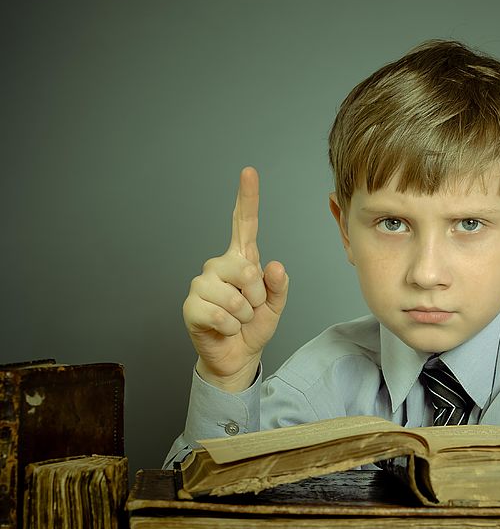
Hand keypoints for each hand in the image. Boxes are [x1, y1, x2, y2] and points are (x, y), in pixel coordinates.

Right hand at [182, 167, 288, 390]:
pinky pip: (221, 315)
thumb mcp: (276, 305)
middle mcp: (218, 266)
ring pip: (234, 296)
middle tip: (252, 307)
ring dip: (245, 314)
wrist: (238, 357)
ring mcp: (202, 284)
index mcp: (241, 259)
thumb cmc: (254, 326)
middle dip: (258, 295)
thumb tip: (274, 265)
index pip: (243, 223)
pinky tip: (226, 328)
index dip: (246, 198)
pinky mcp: (191, 306)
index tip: (249, 172)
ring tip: (238, 319)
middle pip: (245, 269)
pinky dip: (231, 327)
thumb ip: (279, 285)